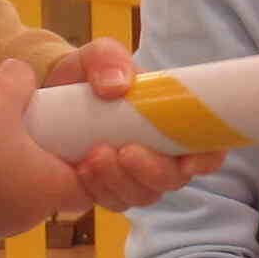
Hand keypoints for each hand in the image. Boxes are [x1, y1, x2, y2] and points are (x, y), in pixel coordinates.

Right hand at [0, 59, 89, 244]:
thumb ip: (19, 81)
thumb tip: (21, 74)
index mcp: (48, 191)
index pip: (88, 187)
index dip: (85, 162)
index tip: (71, 136)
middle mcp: (23, 218)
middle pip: (47, 191)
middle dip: (40, 162)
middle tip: (26, 131)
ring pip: (10, 197)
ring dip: (4, 173)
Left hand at [42, 39, 223, 212]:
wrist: (51, 96)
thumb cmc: (88, 75)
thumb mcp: (97, 55)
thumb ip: (108, 58)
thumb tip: (117, 87)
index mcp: (172, 122)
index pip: (208, 148)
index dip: (207, 159)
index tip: (189, 161)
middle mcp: (160, 154)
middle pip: (175, 179)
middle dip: (154, 172)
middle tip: (125, 152)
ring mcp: (134, 176)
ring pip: (144, 195)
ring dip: (122, 182)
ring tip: (92, 158)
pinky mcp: (108, 189)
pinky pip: (114, 202)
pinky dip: (100, 190)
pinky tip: (81, 170)